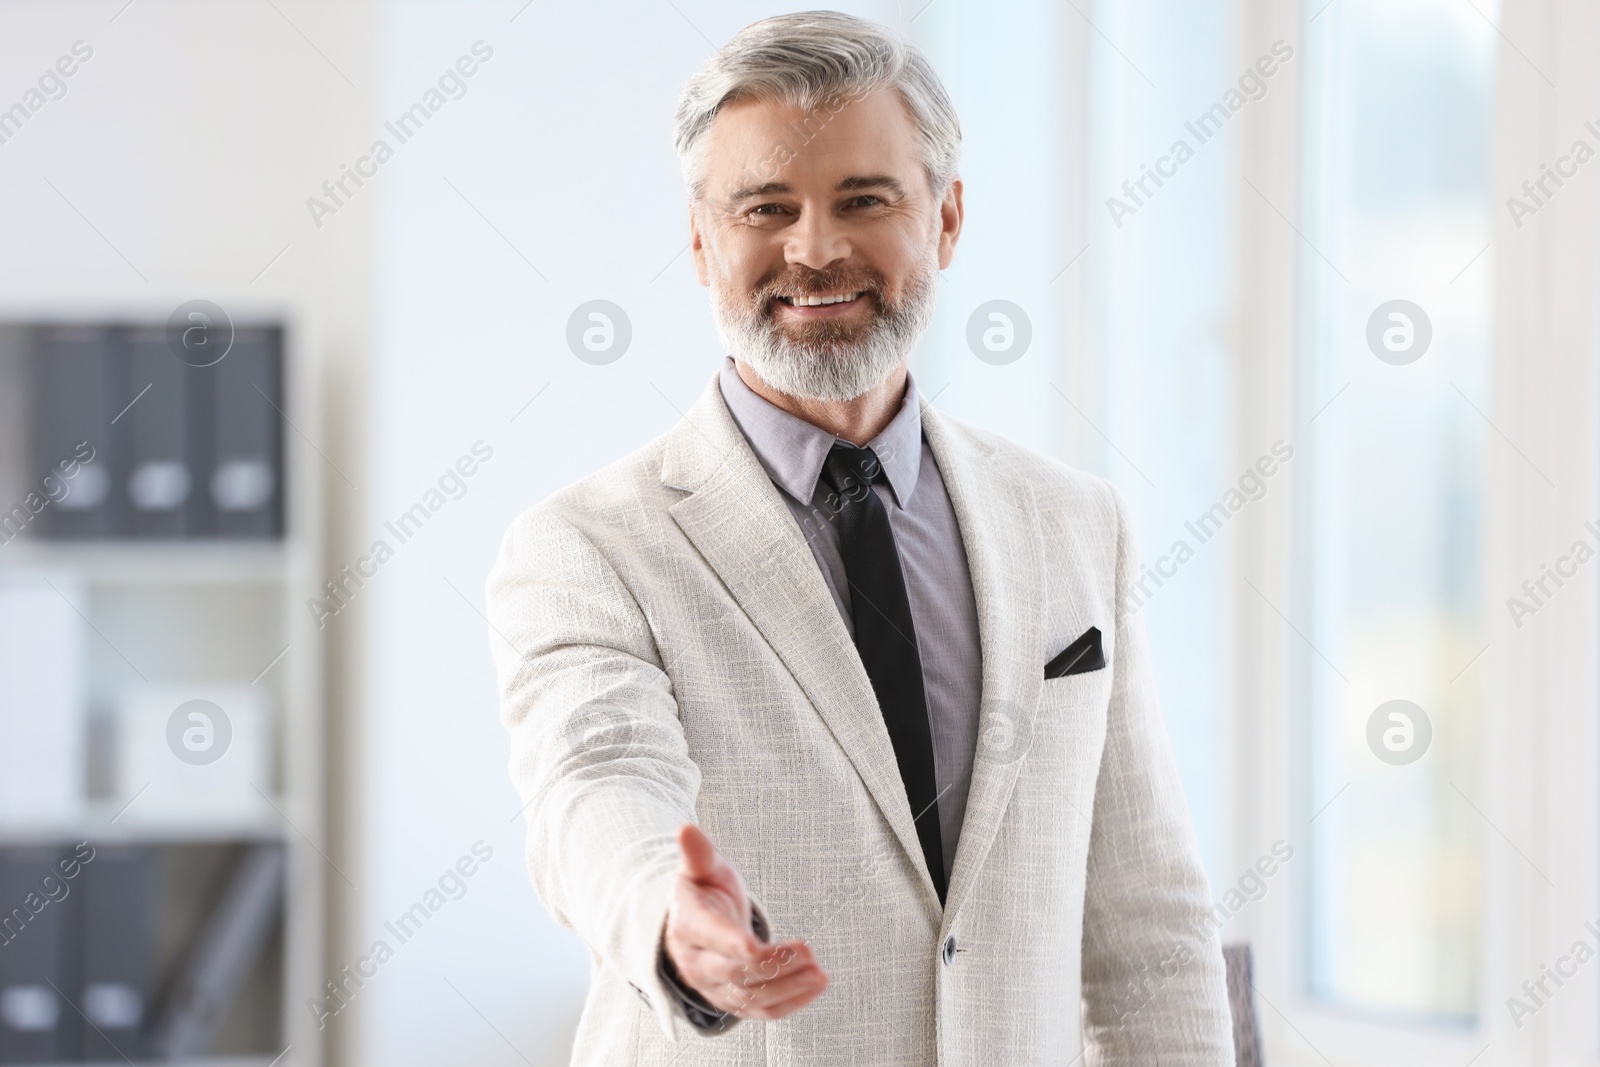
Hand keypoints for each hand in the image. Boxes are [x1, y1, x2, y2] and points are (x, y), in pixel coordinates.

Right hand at [662, 824, 827, 1020]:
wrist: (691, 926)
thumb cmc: (702, 891)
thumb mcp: (700, 870)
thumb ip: (698, 854)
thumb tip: (686, 829)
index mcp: (687, 926)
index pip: (709, 938)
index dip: (731, 943)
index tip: (756, 945)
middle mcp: (696, 964)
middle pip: (734, 972)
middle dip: (773, 965)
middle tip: (808, 951)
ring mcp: (713, 988)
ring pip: (751, 997)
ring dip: (787, 988)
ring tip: (820, 973)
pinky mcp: (732, 1001)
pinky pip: (760, 1011)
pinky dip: (790, 1004)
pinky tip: (815, 987)